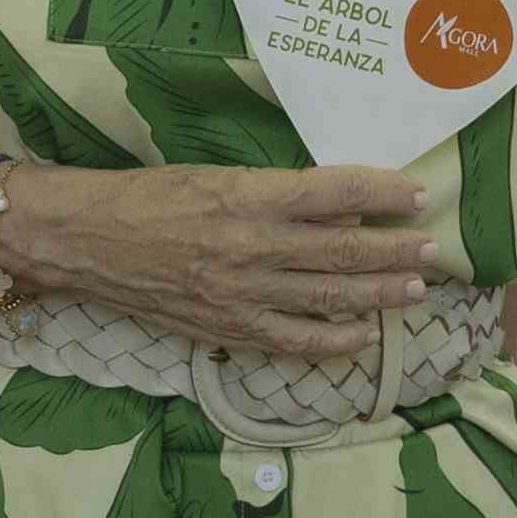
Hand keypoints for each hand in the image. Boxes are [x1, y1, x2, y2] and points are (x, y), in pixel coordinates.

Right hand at [3, 162, 434, 355]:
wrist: (85, 239)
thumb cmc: (148, 197)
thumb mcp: (215, 177)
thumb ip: (276, 195)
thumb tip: (339, 211)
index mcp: (248, 196)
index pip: (335, 191)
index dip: (382, 191)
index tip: (415, 194)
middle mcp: (251, 246)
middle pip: (344, 249)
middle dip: (396, 251)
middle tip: (431, 250)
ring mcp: (242, 293)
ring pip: (330, 297)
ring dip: (379, 294)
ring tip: (413, 290)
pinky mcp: (228, 327)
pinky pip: (295, 341)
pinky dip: (334, 340)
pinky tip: (361, 334)